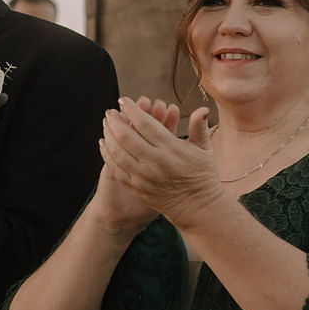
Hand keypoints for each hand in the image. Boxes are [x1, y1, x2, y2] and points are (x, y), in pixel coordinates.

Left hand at [101, 99, 222, 227]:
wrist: (198, 209)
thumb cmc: (203, 176)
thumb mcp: (205, 150)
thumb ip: (199, 127)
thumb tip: (202, 109)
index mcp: (171, 148)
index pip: (145, 123)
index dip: (132, 109)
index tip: (124, 100)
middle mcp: (154, 162)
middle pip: (126, 136)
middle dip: (115, 121)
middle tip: (110, 112)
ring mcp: (143, 176)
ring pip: (117, 152)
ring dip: (108, 135)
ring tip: (105, 125)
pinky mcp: (137, 188)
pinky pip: (116, 169)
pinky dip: (107, 155)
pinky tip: (104, 145)